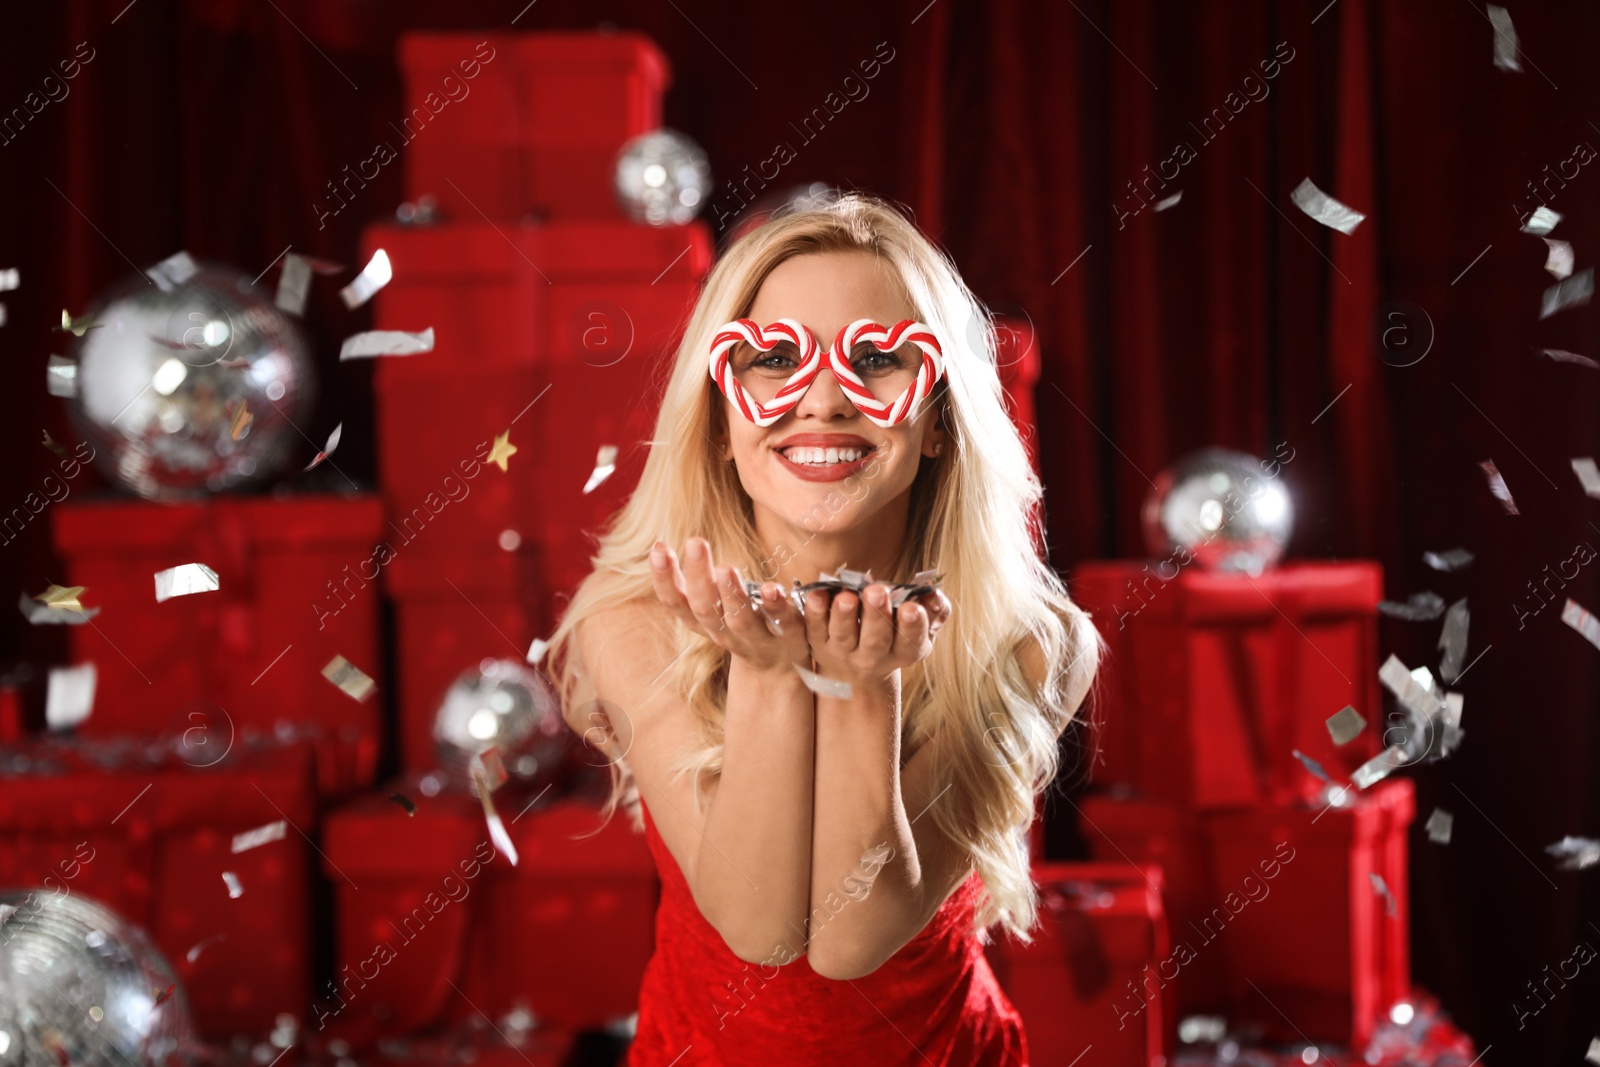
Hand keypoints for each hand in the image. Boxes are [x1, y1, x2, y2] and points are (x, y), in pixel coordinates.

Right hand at [649, 538, 810, 672]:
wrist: (779, 668)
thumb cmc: (739, 623)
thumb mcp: (710, 607)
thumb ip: (691, 584)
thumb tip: (658, 549)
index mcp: (704, 622)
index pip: (676, 603)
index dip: (664, 579)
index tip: (657, 548)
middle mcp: (726, 633)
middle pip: (706, 609)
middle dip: (698, 577)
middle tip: (695, 542)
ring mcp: (759, 639)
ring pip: (742, 621)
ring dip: (734, 595)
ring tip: (727, 568)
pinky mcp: (792, 640)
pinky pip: (791, 626)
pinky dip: (788, 608)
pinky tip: (784, 588)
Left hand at [804, 583, 952, 687]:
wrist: (857, 671)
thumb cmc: (895, 636)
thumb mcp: (922, 628)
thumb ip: (935, 610)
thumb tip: (934, 595)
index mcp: (904, 652)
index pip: (911, 641)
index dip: (912, 625)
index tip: (911, 607)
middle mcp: (873, 658)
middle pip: (875, 639)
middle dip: (876, 615)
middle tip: (877, 591)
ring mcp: (843, 652)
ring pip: (843, 635)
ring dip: (844, 615)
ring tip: (846, 596)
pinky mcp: (818, 644)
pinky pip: (814, 627)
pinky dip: (813, 611)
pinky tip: (816, 594)